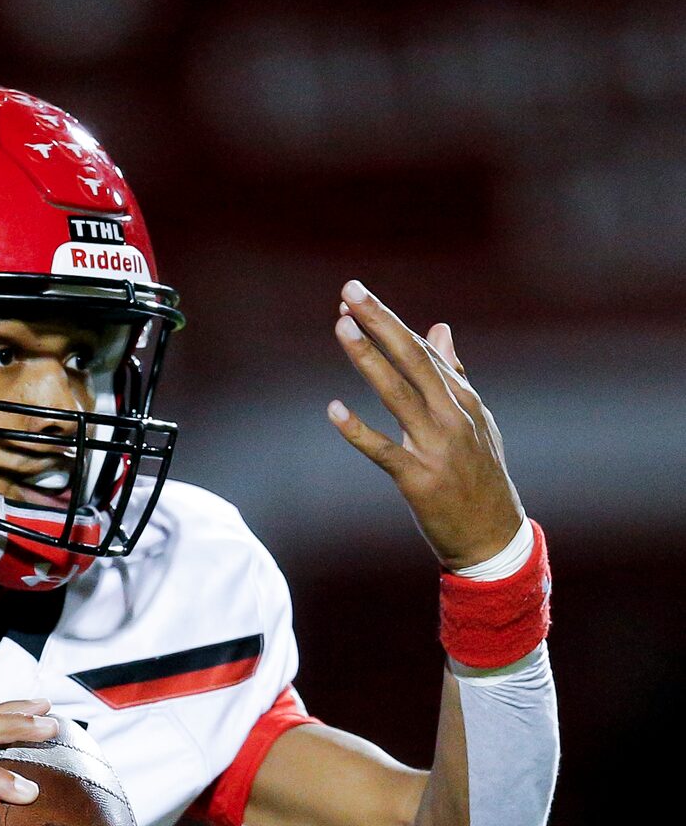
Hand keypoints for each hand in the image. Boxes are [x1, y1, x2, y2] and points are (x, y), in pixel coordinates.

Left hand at [327, 280, 524, 571]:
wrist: (492, 535)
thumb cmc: (479, 477)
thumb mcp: (474, 420)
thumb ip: (453, 375)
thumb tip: (438, 329)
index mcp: (462, 399)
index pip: (420, 350)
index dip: (388, 321)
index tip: (358, 295)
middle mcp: (451, 415)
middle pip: (410, 358)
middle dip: (379, 321)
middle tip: (349, 290)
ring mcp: (436, 446)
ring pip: (397, 393)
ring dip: (367, 357)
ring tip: (341, 326)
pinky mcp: (419, 479)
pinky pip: (384, 450)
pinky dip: (358, 431)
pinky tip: (333, 410)